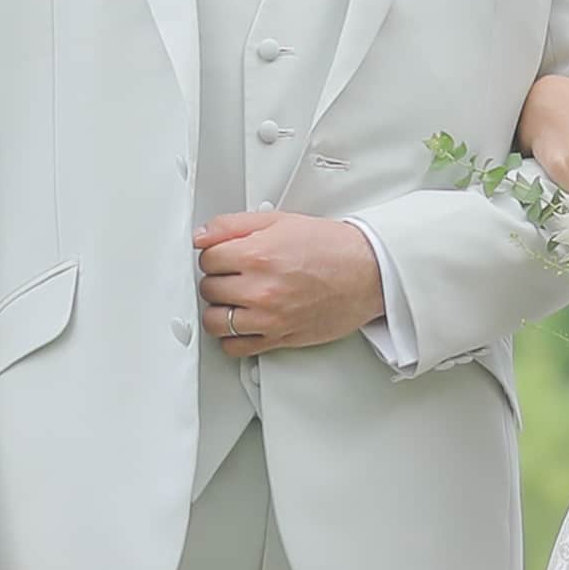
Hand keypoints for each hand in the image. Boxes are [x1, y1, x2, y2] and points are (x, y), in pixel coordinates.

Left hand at [195, 208, 387, 353]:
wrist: (367, 272)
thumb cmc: (331, 248)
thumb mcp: (279, 222)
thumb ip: (233, 226)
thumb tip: (202, 236)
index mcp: (258, 256)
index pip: (207, 259)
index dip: (215, 255)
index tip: (225, 256)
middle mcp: (261, 289)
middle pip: (209, 289)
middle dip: (218, 280)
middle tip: (235, 274)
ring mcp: (269, 318)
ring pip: (215, 321)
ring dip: (220, 309)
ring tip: (235, 299)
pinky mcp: (279, 338)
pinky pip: (235, 347)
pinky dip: (232, 338)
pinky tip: (242, 323)